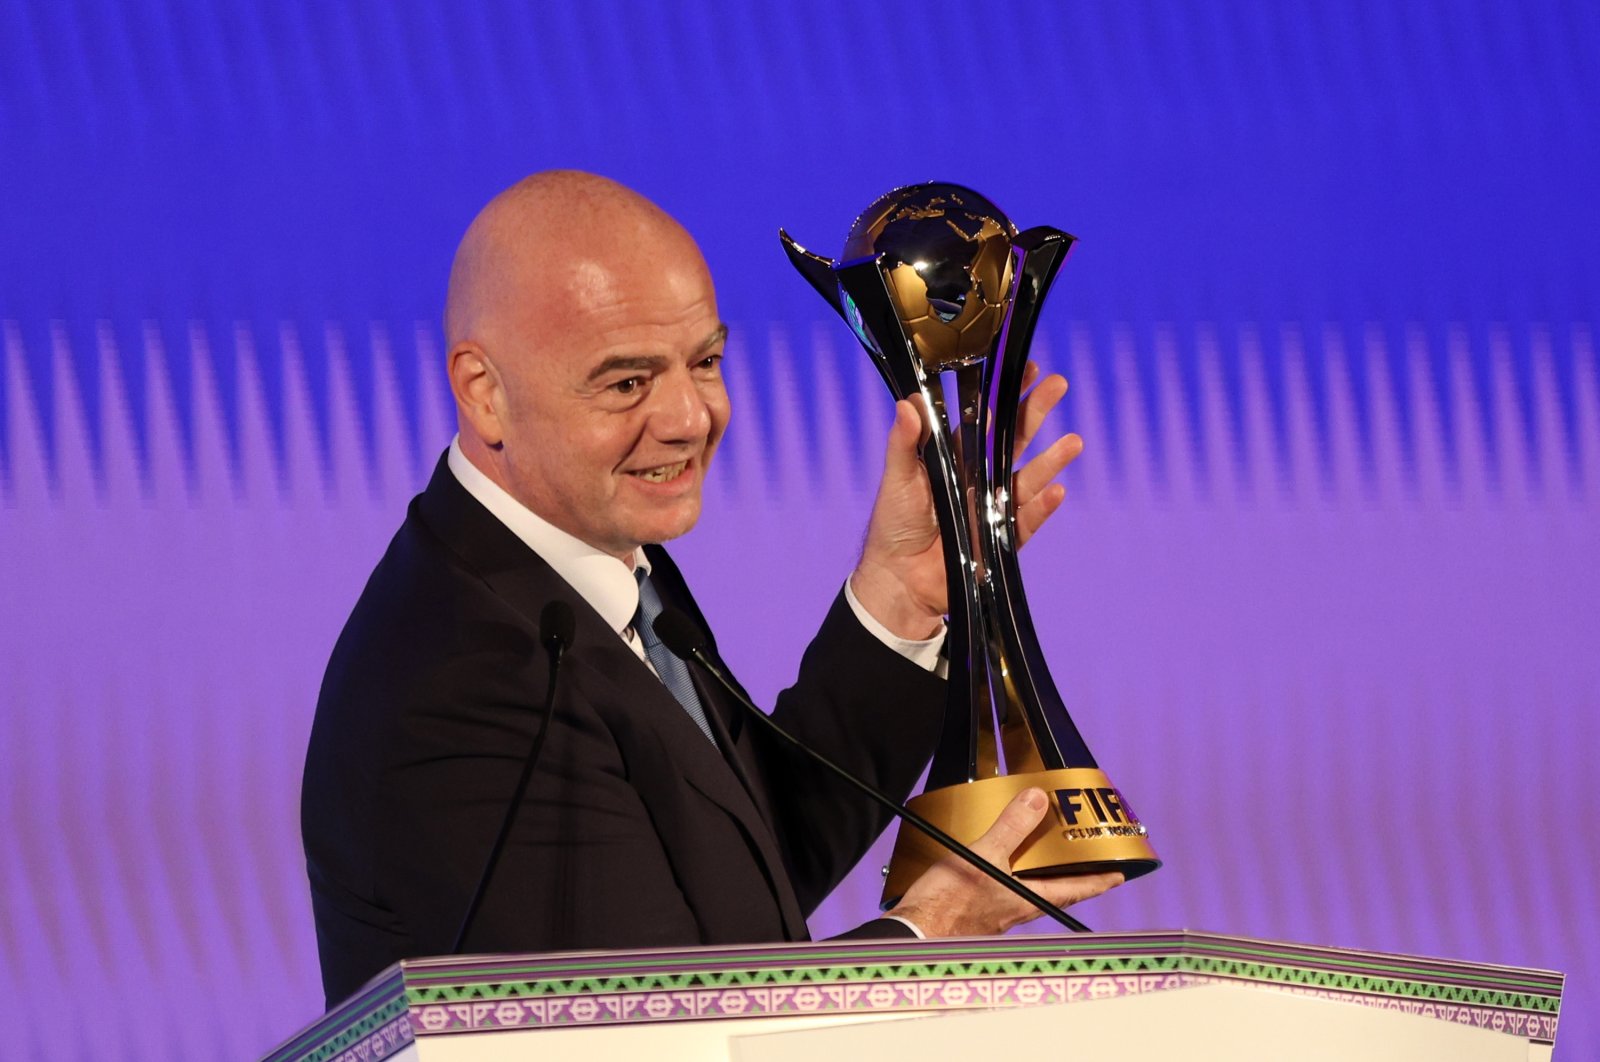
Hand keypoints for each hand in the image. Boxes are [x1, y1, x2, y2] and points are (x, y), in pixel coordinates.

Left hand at [849, 364, 1082, 638]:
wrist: (898, 579)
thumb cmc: (893, 524)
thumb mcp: (897, 477)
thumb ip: (903, 442)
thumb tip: (909, 401)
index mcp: (955, 459)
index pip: (984, 421)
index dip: (1004, 395)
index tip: (1022, 368)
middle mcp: (978, 479)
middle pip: (1013, 441)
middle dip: (1035, 413)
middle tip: (1058, 385)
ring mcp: (992, 509)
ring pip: (1027, 480)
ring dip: (1051, 461)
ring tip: (1074, 442)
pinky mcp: (999, 541)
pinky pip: (1025, 523)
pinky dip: (1041, 508)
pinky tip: (1056, 491)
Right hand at [887, 787, 1123, 936]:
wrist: (915, 931)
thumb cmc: (949, 904)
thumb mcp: (985, 855)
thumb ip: (1011, 827)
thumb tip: (1037, 801)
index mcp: (1028, 899)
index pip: (1075, 889)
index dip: (1098, 881)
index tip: (1118, 875)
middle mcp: (1017, 910)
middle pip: (1054, 891)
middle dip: (1069, 875)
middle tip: (1080, 858)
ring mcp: (997, 914)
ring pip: (1027, 892)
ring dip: (1036, 875)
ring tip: (1036, 854)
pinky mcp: (976, 913)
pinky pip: (1002, 892)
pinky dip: (1006, 877)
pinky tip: (992, 866)